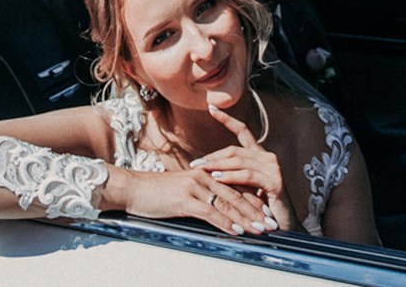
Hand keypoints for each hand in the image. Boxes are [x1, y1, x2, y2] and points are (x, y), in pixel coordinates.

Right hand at [118, 163, 277, 236]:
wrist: (134, 189)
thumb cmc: (156, 193)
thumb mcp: (182, 192)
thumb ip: (200, 197)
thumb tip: (216, 211)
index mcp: (204, 173)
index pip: (234, 187)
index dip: (252, 200)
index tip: (267, 213)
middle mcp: (203, 176)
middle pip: (236, 195)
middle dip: (256, 211)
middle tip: (272, 224)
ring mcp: (194, 187)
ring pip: (227, 205)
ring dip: (247, 219)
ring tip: (261, 229)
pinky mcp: (185, 200)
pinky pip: (211, 213)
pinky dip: (226, 223)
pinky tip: (237, 231)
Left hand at [188, 103, 301, 232]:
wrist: (285, 229)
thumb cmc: (262, 209)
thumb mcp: (245, 189)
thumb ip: (234, 175)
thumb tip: (209, 169)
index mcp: (260, 156)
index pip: (243, 131)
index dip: (227, 119)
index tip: (211, 107)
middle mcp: (267, 157)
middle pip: (234, 151)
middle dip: (212, 156)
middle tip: (194, 164)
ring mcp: (272, 168)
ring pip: (239, 161)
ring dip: (218, 165)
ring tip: (202, 170)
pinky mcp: (274, 181)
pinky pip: (247, 175)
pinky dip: (230, 176)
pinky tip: (217, 178)